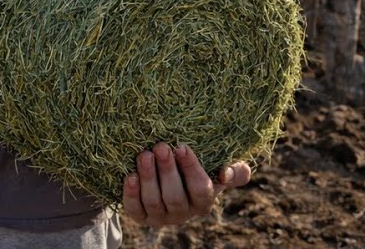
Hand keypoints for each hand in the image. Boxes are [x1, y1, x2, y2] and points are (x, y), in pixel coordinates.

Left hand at [122, 142, 251, 226]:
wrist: (162, 182)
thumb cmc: (192, 172)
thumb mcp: (214, 170)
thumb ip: (234, 171)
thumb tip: (225, 173)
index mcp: (202, 202)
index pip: (201, 189)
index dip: (192, 169)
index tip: (182, 146)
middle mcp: (182, 214)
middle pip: (175, 197)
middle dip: (167, 171)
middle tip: (160, 146)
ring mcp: (160, 218)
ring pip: (154, 202)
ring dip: (148, 177)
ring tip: (144, 155)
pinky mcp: (140, 217)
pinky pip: (135, 209)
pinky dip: (131, 193)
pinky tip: (130, 176)